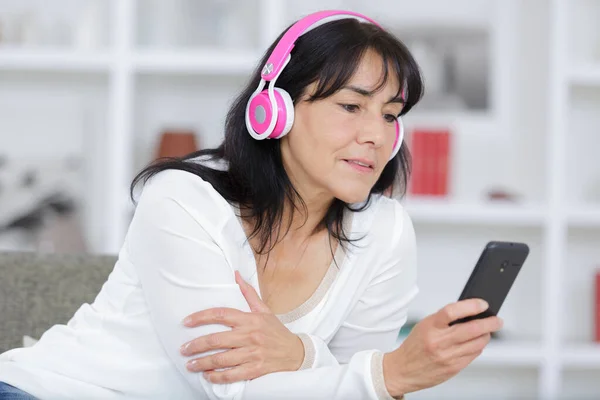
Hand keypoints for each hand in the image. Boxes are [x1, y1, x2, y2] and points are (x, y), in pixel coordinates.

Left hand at [180, 271, 304, 383]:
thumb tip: (236, 275)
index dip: (201, 317)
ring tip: (190, 365)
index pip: (221, 314)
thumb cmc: (277, 331)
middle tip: (183, 349)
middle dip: (196, 345)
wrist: (296, 353)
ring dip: (202, 363)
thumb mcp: (264, 310)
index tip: (186, 322)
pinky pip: (232, 375)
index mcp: (250, 319)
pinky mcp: (256, 369)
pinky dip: (218, 377)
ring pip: (222, 359)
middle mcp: (250, 335)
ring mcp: (253, 353)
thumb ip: (248, 293)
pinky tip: (208, 376)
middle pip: (216, 340)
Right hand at [383, 298, 502, 396]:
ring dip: (486, 335)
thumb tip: (468, 312)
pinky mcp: (453, 368)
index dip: (471, 306)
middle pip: (472, 329)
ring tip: (487, 331)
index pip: (452, 311)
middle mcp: (439, 341)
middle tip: (497, 320)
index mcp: (430, 326)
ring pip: (477, 343)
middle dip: (490, 323)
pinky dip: (478, 347)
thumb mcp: (424, 326)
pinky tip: (476, 343)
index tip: (482, 304)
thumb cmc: (414, 346)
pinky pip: (473, 355)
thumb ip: (444, 319)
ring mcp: (447, 356)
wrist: (403, 370)